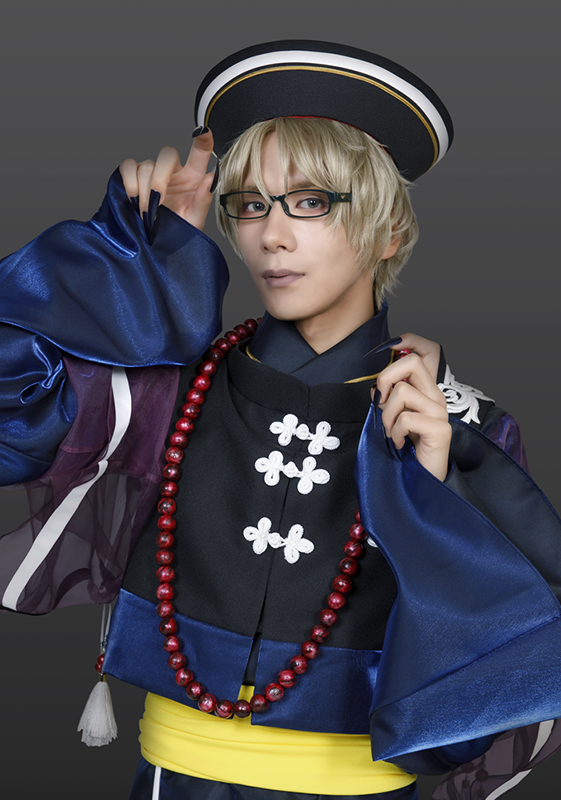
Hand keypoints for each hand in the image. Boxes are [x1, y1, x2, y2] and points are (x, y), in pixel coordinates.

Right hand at [119, 129, 215, 230]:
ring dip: (144, 189)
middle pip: (167, 154)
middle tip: (158, 203)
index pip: (200, 151)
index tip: (204, 132)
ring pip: (146, 165)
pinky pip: (128, 167)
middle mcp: (173, 170)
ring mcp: (153, 172)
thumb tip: (210, 179)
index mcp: (192, 177)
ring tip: (146, 212)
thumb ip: (203, 201)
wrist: (158, 245)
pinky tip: (134, 198)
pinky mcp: (134, 177)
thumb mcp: (194, 221)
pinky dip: (129, 182)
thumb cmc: (178, 231)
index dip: (202, 139)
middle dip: (160, 178)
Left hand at [372, 334, 450, 480]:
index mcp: (425, 392)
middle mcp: (435, 398)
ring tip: (391, 432)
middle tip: (381, 404)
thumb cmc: (406, 450)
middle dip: (386, 380)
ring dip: (387, 415)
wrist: (422, 481)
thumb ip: (386, 401)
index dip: (403, 348)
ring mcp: (440, 413)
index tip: (384, 364)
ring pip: (402, 392)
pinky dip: (396, 432)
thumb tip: (374, 388)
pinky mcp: (440, 429)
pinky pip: (406, 418)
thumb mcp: (391, 420)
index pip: (417, 356)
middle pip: (412, 363)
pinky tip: (399, 443)